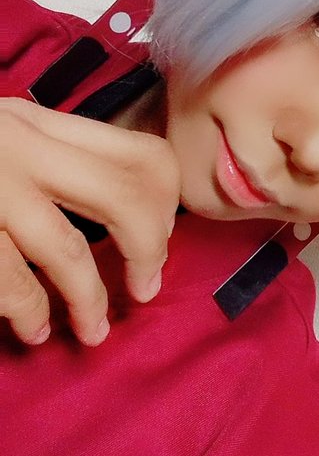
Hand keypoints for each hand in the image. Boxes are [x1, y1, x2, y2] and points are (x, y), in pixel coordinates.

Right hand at [1, 97, 180, 346]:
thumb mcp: (3, 138)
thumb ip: (52, 161)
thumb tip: (120, 213)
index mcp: (40, 123)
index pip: (141, 153)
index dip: (164, 206)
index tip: (157, 241)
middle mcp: (21, 145)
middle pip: (124, 195)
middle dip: (148, 251)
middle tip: (144, 289)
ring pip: (68, 251)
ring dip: (89, 302)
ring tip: (93, 332)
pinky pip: (12, 282)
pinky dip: (29, 312)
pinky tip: (33, 329)